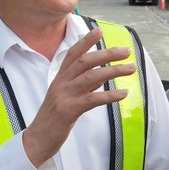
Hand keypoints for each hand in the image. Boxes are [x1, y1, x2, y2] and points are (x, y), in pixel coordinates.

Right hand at [22, 27, 134, 167]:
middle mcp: (61, 83)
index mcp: (59, 78)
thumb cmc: (53, 118)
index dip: (85, 41)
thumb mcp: (65, 96)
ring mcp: (64, 96)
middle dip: (107, 53)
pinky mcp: (68, 110)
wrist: (37, 139)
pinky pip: (92, 99)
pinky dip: (109, 95)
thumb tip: (101, 75)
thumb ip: (81, 84)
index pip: (72, 54)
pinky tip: (123, 93)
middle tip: (126, 50)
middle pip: (85, 61)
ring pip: (91, 77)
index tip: (99, 30)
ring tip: (131, 68)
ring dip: (113, 70)